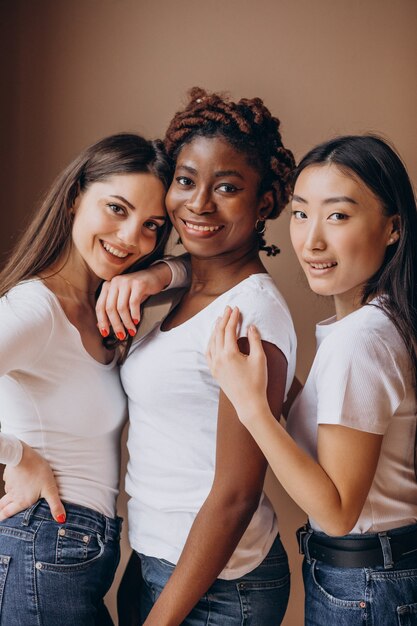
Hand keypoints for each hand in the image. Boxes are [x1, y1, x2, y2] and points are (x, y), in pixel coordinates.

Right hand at [0, 443, 64, 521]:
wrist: (23, 454)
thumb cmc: (38, 472)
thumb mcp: (50, 489)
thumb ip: (55, 505)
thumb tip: (61, 520)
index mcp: (21, 501)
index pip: (7, 514)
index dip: (3, 519)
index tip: (1, 523)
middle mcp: (13, 495)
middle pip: (3, 506)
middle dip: (1, 511)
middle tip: (1, 515)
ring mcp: (10, 484)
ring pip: (7, 494)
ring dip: (8, 498)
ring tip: (11, 500)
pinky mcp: (9, 474)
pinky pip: (9, 482)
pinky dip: (12, 484)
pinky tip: (17, 481)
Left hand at [95, 263, 171, 338]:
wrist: (155, 275)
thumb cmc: (138, 289)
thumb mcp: (123, 299)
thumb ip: (113, 310)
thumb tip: (102, 325)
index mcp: (108, 286)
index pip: (100, 306)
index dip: (102, 321)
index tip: (105, 332)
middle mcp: (114, 282)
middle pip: (110, 308)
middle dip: (115, 325)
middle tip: (121, 334)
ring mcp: (126, 282)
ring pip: (121, 307)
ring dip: (126, 322)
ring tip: (131, 330)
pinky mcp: (138, 284)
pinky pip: (133, 303)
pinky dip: (135, 314)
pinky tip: (137, 320)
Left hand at [206, 306, 268, 421]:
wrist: (249, 404)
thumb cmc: (257, 382)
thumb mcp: (260, 359)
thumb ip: (255, 340)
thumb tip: (251, 326)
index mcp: (229, 354)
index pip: (229, 330)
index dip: (233, 318)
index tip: (236, 309)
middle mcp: (219, 358)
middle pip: (218, 333)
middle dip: (223, 319)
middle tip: (228, 309)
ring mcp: (214, 365)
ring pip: (211, 342)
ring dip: (216, 329)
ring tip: (220, 319)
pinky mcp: (214, 371)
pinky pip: (208, 353)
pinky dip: (210, 342)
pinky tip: (214, 338)